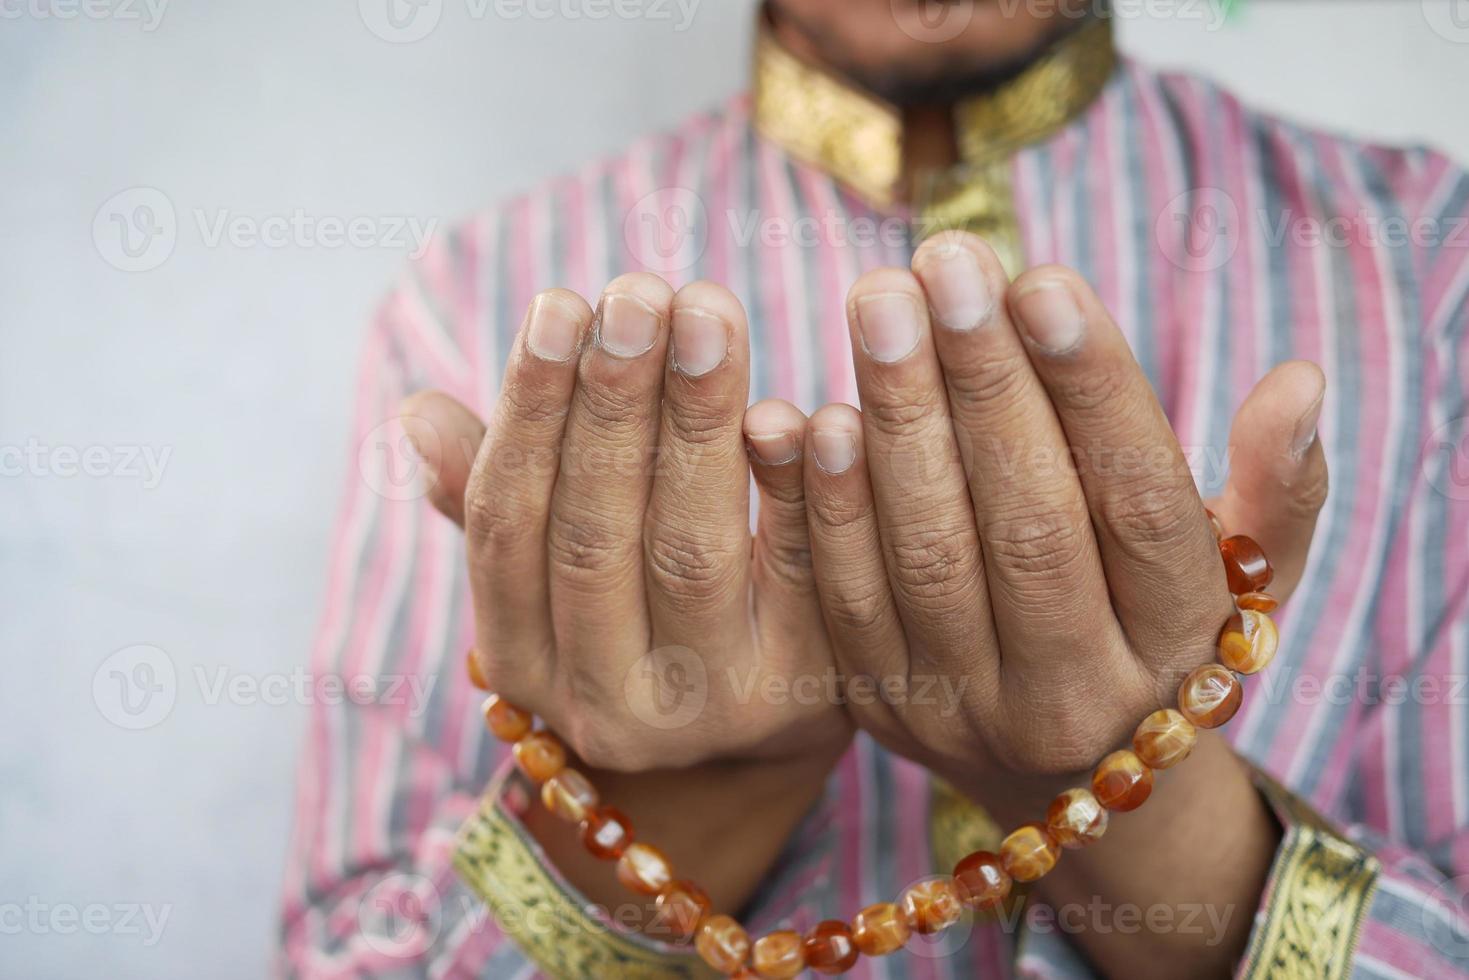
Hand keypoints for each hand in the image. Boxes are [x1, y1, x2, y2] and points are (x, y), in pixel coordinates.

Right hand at [401, 273, 849, 913]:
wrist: (752, 746)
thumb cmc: (638, 622)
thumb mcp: (553, 582)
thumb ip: (493, 501)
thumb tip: (416, 415)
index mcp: (526, 662)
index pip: (508, 529)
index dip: (529, 414)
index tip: (557, 305)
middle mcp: (605, 702)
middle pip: (597, 535)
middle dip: (615, 402)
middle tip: (638, 289)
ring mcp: (708, 705)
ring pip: (691, 548)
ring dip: (697, 420)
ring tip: (706, 310)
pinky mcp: (805, 690)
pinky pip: (803, 575)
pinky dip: (799, 487)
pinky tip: (796, 406)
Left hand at [792, 230, 1327, 812]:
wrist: (1064, 774)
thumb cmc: (1156, 630)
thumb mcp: (1242, 574)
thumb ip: (1278, 489)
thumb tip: (1299, 383)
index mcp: (1177, 643)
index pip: (1142, 509)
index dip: (1094, 391)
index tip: (1044, 279)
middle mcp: (1076, 690)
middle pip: (1029, 526)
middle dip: (982, 382)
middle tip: (945, 258)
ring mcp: (969, 707)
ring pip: (929, 557)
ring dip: (898, 420)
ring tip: (879, 300)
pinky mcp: (881, 705)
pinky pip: (845, 600)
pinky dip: (827, 505)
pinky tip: (817, 410)